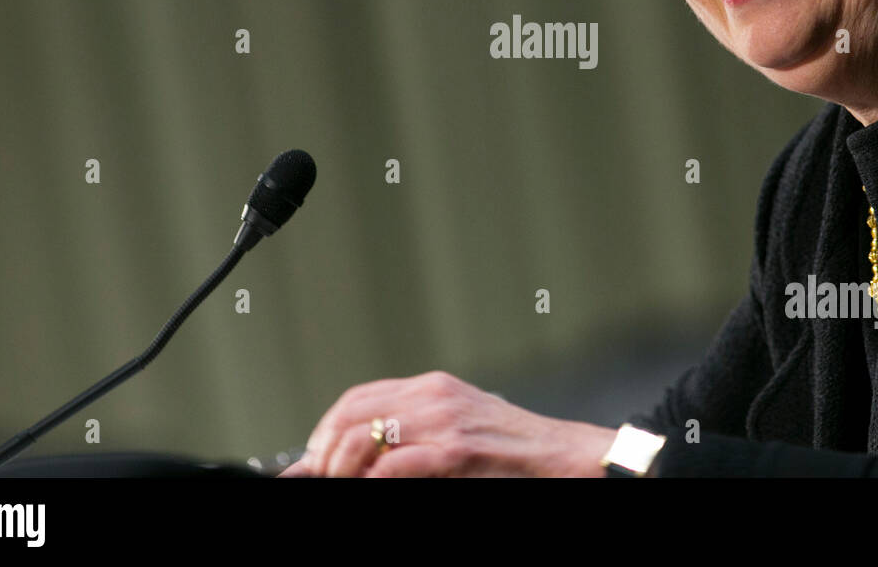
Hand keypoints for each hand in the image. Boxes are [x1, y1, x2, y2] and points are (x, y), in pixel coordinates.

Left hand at [277, 370, 616, 476]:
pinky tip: (369, 488)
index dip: (325, 431)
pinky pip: (397, 463)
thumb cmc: (515, 452)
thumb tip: (369, 460)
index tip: (313, 461)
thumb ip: (417, 434)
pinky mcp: (457, 450)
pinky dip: (373, 478)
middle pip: (352, 413)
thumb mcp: (460, 430)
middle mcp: (433, 396)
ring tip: (339, 485)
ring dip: (340, 467)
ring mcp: (444, 421)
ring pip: (365, 435)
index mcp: (432, 388)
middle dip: (323, 451)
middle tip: (318, 478)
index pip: (358, 398)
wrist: (564, 456)